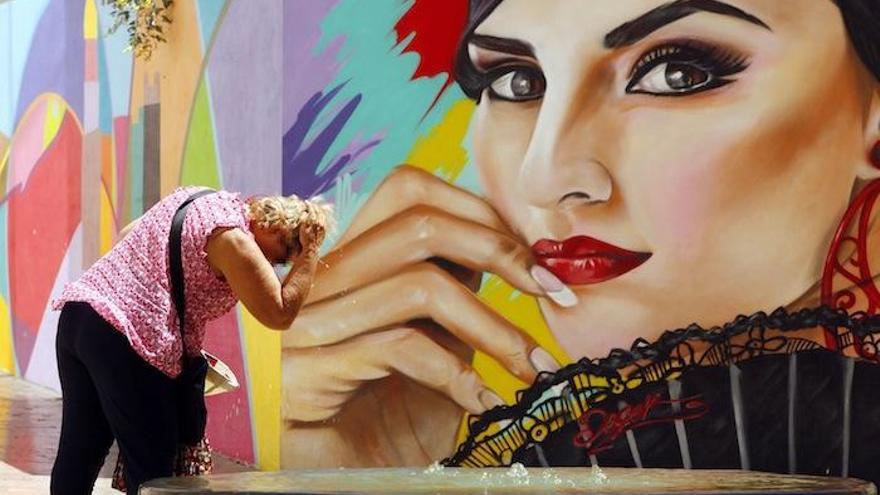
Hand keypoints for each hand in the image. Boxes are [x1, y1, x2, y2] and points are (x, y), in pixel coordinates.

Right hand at [281, 166, 559, 467]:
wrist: (346, 480)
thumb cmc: (394, 414)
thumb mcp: (435, 337)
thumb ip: (457, 284)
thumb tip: (521, 242)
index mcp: (350, 260)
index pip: (409, 190)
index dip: (481, 212)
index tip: (538, 258)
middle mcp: (321, 281)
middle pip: (417, 222)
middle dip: (499, 251)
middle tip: (554, 292)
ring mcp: (307, 324)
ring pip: (418, 285)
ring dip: (495, 327)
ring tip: (533, 368)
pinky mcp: (305, 372)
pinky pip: (400, 347)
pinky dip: (459, 376)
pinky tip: (485, 404)